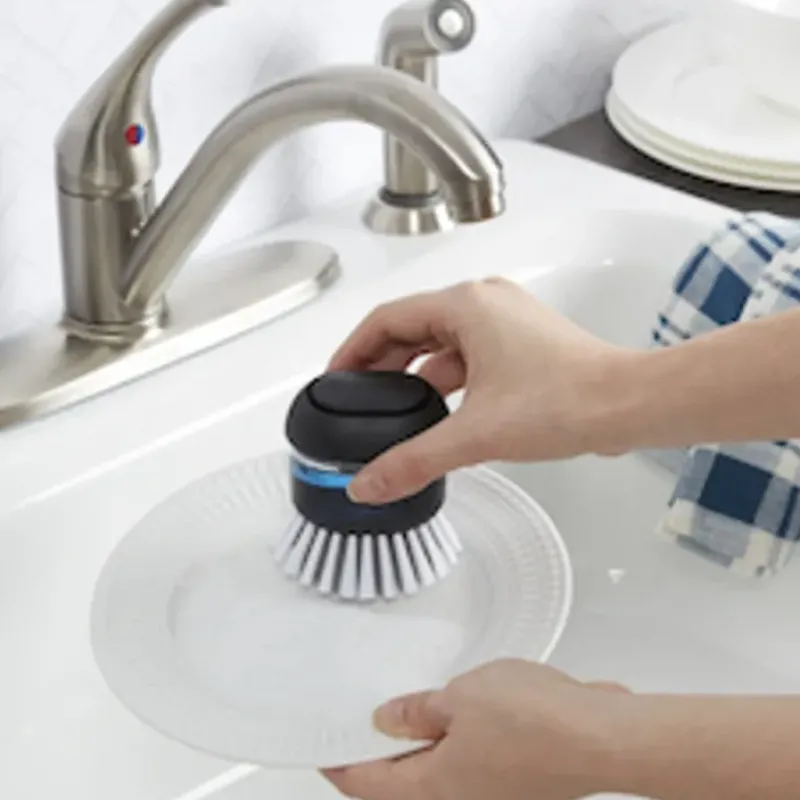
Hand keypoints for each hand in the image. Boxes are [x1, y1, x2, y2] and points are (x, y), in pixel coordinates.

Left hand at [322, 659, 633, 799]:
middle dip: (380, 753)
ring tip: (408, 708)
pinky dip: (455, 738)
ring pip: (439, 770)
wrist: (604, 737)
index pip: (368, 783)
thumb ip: (419, 710)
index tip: (322, 748)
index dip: (340, 763)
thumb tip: (389, 719)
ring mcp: (492, 792)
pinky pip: (471, 760)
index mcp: (435, 788)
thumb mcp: (459, 697)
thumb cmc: (534, 720)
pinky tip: (458, 708)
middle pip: (402, 782)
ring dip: (420, 743)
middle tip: (361, 721)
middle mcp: (461, 799)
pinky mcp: (518, 779)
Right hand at [328, 278, 631, 503]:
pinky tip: (438, 412)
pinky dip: (446, 379)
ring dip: (415, 373)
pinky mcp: (522, 343)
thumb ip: (413, 460)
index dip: (354, 349)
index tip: (336, 378)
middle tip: (358, 398)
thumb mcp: (475, 434)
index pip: (387, 319)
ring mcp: (506, 321)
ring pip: (441, 343)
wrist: (629, 405)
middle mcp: (485, 303)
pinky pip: (468, 355)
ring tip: (392, 410)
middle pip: (412, 328)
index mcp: (466, 305)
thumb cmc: (567, 400)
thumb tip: (369, 483)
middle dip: (382, 363)